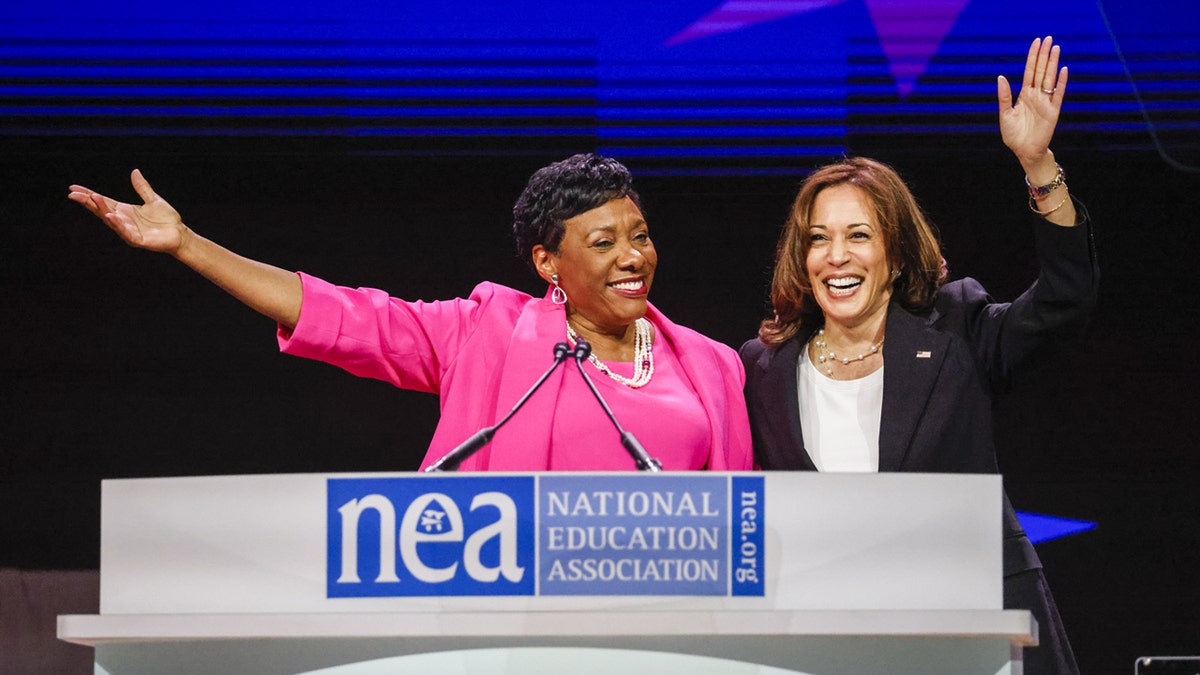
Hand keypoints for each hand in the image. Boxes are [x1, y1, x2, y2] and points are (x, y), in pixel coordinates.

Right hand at [68, 169, 187, 254]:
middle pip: (101, 210)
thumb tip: (135, 171)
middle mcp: (123, 220)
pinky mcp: (137, 240)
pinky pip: (125, 232)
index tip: (73, 188)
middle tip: (73, 194)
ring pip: (111, 220)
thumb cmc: (166, 220)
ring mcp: (128, 231)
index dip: (88, 195)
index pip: (103, 201)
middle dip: (88, 202)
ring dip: (101, 210)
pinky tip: (110, 216)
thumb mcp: (153, 199)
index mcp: (125, 210)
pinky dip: (118, 224)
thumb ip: (142, 187)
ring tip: (92, 198)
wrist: (180, 234)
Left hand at [997, 36, 1067, 168]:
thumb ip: (1004, 96)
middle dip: (1044, 55)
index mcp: (1024, 95)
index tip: (1036, 42)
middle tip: (1048, 38)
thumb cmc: (1013, 135)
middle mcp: (1036, 96)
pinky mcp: (1053, 112)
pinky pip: (1058, 94)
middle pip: (1041, 71)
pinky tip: (1063, 70)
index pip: (1029, 71)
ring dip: (1053, 64)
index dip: (1032, 57)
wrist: (1024, 151)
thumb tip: (1001, 77)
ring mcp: (1045, 103)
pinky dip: (1060, 83)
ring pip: (1050, 79)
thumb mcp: (1005, 114)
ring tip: (1056, 48)